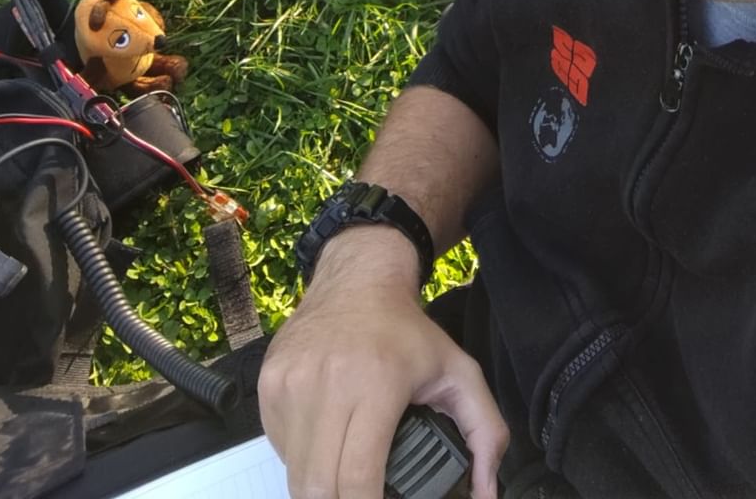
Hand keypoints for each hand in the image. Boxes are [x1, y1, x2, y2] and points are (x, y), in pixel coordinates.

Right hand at [259, 230, 508, 498]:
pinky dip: (303, 462)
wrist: (357, 278)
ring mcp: (290, 384)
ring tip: (347, 477)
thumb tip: (487, 494)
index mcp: (377, 383)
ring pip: (295, 477)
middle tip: (365, 496)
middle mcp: (326, 384)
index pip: (357, 478)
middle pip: (319, 488)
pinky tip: (326, 446)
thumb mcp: (460, 373)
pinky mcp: (268, 386)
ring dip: (321, 489)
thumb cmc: (407, 331)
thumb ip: (486, 434)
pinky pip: (281, 450)